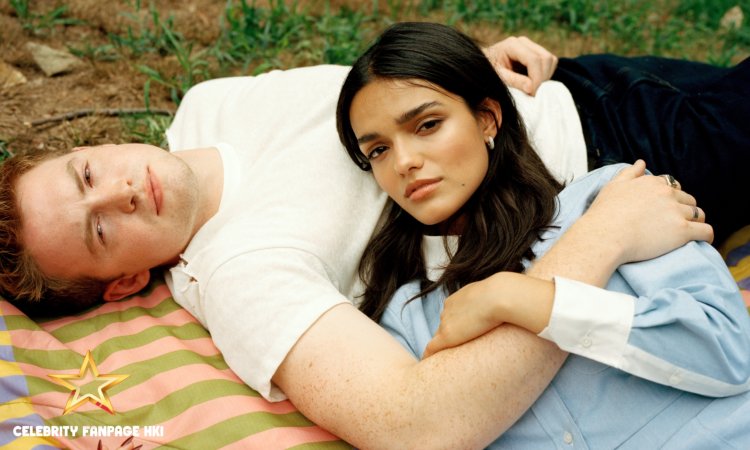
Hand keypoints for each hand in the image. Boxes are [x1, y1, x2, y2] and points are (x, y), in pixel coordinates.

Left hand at [423, 273, 553, 357]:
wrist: (501, 296)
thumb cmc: (506, 294)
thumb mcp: (499, 293)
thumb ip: (499, 299)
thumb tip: (519, 300)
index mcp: (458, 298)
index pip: (453, 315)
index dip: (459, 326)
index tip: (465, 334)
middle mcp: (448, 309)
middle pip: (445, 326)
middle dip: (451, 336)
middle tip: (457, 349)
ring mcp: (446, 322)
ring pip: (441, 337)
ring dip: (445, 347)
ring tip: (446, 361)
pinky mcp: (447, 335)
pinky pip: (433, 348)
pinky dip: (429, 355)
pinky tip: (428, 363)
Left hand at [483, 36, 557, 95]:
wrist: (483, 65)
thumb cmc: (488, 71)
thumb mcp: (497, 77)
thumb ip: (514, 81)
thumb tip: (531, 88)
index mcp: (512, 45)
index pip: (534, 60)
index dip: (537, 78)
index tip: (532, 93)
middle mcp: (524, 42)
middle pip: (546, 58)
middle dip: (543, 78)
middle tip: (533, 94)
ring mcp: (531, 46)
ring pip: (551, 60)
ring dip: (546, 76)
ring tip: (533, 89)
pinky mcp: (535, 52)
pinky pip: (550, 62)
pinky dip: (546, 74)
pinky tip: (534, 82)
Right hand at [576, 160, 712, 265]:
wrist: (604, 236)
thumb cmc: (603, 214)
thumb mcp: (613, 187)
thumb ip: (629, 173)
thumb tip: (641, 162)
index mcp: (652, 183)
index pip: (671, 186)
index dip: (669, 198)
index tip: (662, 209)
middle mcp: (666, 194)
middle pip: (687, 199)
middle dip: (684, 209)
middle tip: (673, 223)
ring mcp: (675, 212)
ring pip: (698, 214)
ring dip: (695, 222)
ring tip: (687, 233)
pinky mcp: (682, 231)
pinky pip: (705, 231)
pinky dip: (706, 235)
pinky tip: (701, 240)